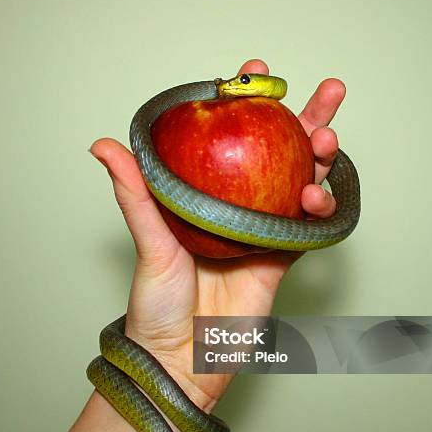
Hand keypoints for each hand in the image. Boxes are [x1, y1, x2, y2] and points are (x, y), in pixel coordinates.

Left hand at [90, 59, 343, 413]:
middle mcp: (237, 208)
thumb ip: (134, 193)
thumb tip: (103, 145)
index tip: (255, 73)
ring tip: (327, 141)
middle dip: (307, 120)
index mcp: (205, 196)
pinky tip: (318, 195)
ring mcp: (262, 231)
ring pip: (302, 184)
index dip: (247, 105)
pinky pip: (308, 227)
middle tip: (329, 93)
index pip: (231, 140)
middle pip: (279, 154)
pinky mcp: (281, 258)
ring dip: (322, 159)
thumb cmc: (156, 305)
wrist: (182, 358)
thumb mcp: (147, 242)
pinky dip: (319, 208)